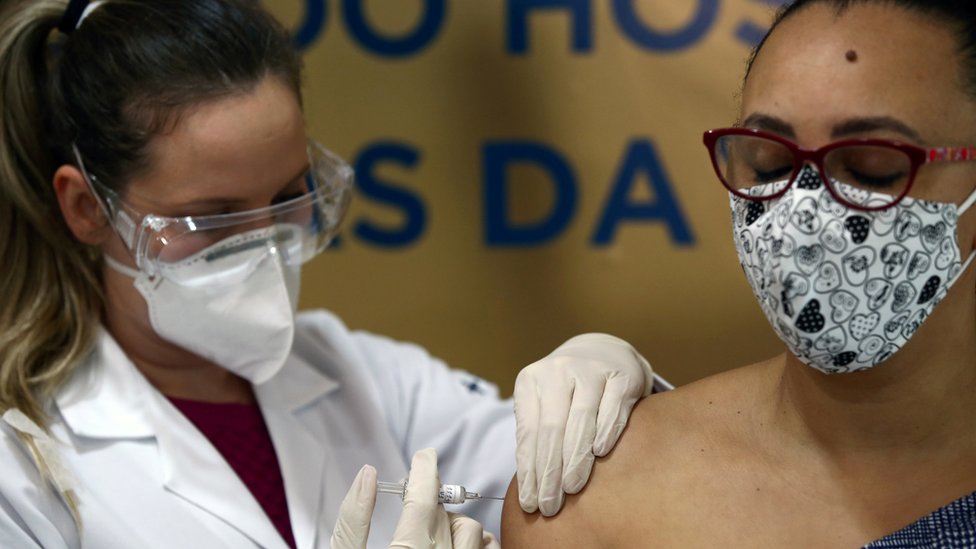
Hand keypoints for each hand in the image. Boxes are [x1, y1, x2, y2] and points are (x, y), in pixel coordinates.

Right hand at [330, 449, 499, 548]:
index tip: (424, 457)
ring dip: (455, 527)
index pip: (424, 495)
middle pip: (446, 512)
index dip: (425, 469)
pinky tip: (456, 546)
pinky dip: (478, 543)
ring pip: (472, 530)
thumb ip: (353, 518)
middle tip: (415, 511)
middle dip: (430, 504)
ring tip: (433, 537)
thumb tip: (367, 475)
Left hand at [514, 333, 652, 515]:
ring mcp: (590, 370)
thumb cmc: (567, 390)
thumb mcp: (544, 403)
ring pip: (580, 420)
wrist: (602, 351)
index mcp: (531, 380)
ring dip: (575, 459)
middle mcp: (558, 371)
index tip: (529, 503)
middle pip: (551, 428)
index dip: (529, 470)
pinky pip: (612, 408)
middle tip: (549, 506)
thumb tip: (531, 485)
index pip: (528, 432)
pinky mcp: (621, 375)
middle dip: (549, 472)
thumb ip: (537, 434)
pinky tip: (600, 455)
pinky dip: (606, 432)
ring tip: (571, 489)